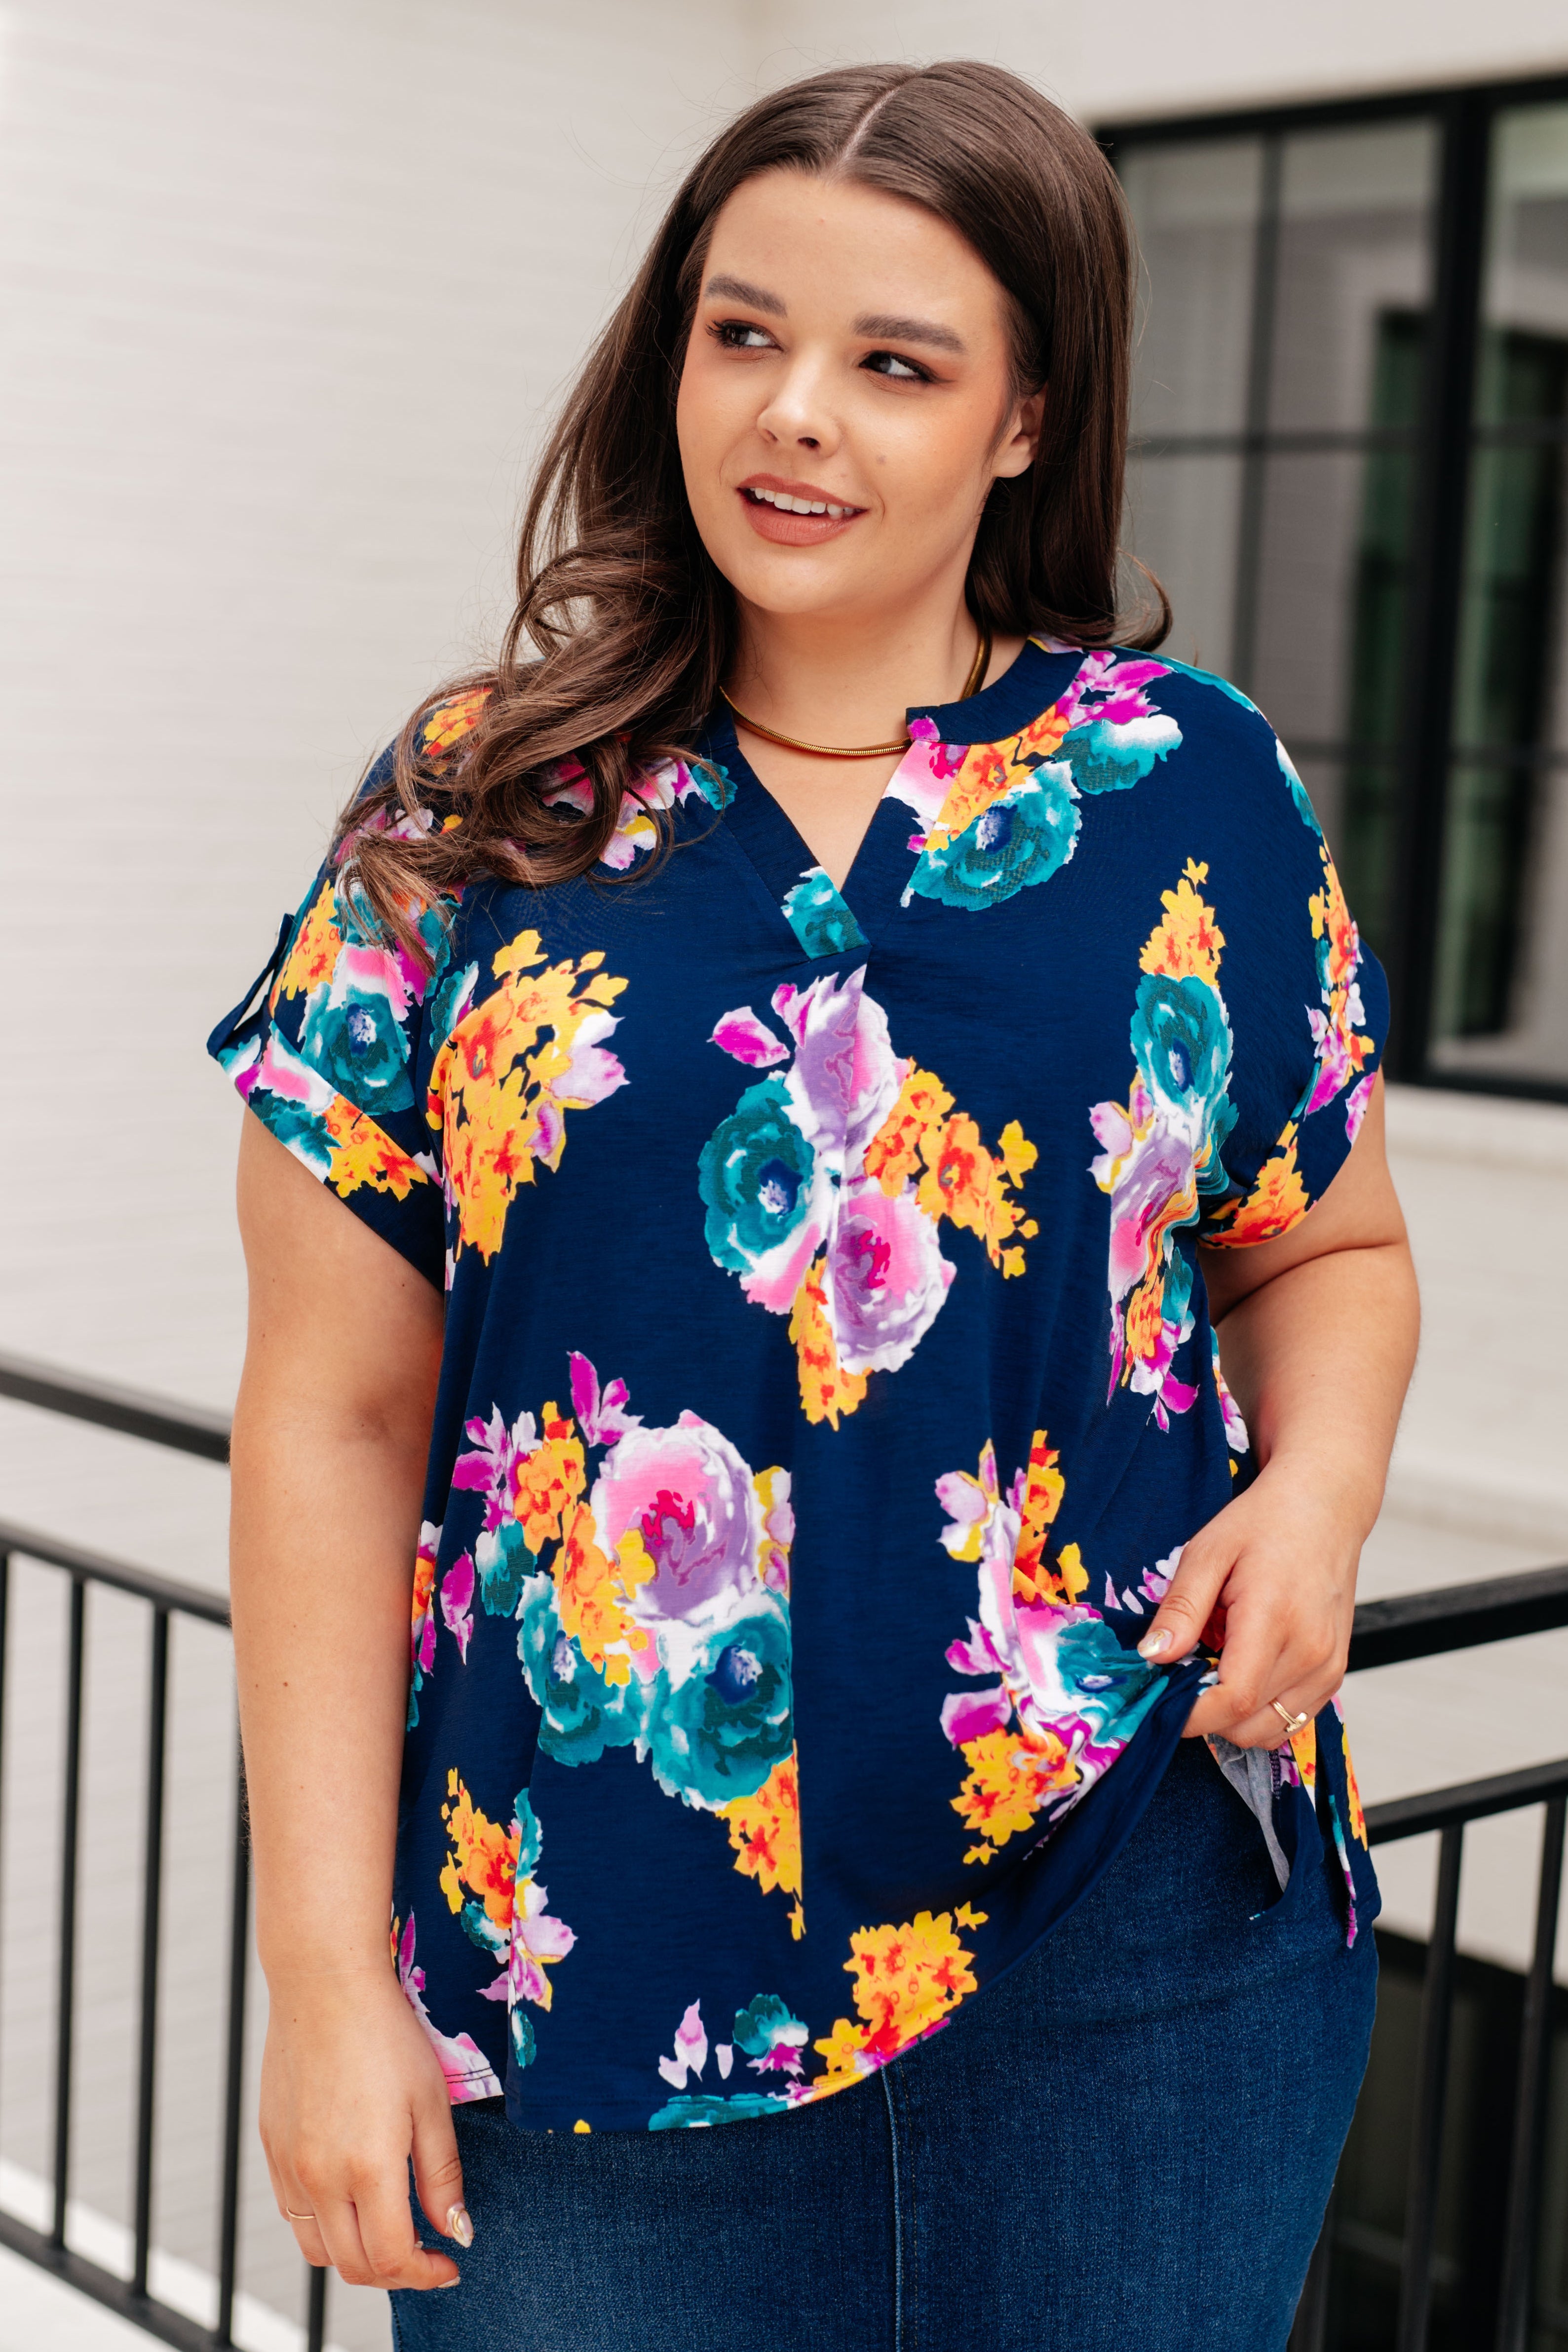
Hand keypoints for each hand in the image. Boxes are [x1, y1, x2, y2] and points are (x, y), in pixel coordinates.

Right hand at [259, 1964, 469, 2290]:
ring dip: (355, 2254)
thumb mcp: (431, 2102)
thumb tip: (456, 2230)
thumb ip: (442, 2175)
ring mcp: (288, 2165)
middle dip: (395, 2273)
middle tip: (426, 2255)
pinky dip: (325, 2223)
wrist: (324, 1985)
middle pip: (352, 2265)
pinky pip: (294, 2212)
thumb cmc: (387, 2036)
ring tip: (390, 2230)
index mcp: (365, 2168)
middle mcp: (318, 2178)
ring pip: (317, 2247)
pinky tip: (353, 2196)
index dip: (426, 2274)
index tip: (450, 2264)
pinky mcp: (271, 2146)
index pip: (392, 2258)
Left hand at [1135, 1458, 1362, 1747]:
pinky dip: (1259, 1710)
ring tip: (1216, 1665)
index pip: (1233, 1699)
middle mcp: (1312, 1653)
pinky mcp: (1334, 1674)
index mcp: (1275, 1620)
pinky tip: (1244, 1668)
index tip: (1157, 1702)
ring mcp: (1328, 1668)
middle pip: (1247, 1725)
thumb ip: (1181, 1608)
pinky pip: (1290, 1719)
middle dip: (1205, 1714)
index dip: (1189, 1714)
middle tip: (1183, 1674)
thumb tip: (1152, 1656)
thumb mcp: (1207, 1552)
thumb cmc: (1264, 1523)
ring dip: (1232, 1716)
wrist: (1323, 1507)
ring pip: (1269, 1731)